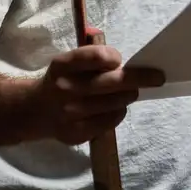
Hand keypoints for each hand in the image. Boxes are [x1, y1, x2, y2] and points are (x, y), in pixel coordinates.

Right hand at [28, 27, 164, 144]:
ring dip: (129, 96)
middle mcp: (65, 88)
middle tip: (156, 78)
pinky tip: (115, 108)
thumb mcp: (70, 63)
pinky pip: (110, 121)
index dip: (114, 57)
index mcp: (63, 65)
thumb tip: (130, 63)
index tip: (120, 61)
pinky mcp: (76, 133)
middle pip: (114, 82)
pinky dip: (119, 113)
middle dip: (140, 78)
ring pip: (116, 103)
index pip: (97, 56)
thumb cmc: (63, 80)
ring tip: (129, 93)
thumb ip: (94, 59)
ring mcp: (70, 113)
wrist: (34, 111)